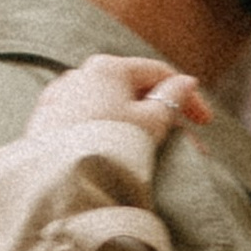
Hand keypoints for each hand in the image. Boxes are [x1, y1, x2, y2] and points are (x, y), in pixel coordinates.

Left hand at [26, 53, 208, 147]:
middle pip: (132, 90)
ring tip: (153, 154)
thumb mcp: (151, 123)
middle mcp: (79, 75)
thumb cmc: (109, 147)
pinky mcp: (45, 124)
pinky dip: (108, 133)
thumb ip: (172, 98)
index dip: (188, 96)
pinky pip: (87, 122)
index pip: (158, 73)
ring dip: (135, 126)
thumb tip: (185, 83)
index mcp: (107, 67)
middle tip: (183, 145)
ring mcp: (58, 98)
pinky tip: (118, 154)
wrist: (59, 183)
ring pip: (108, 107)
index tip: (205, 123)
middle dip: (161, 116)